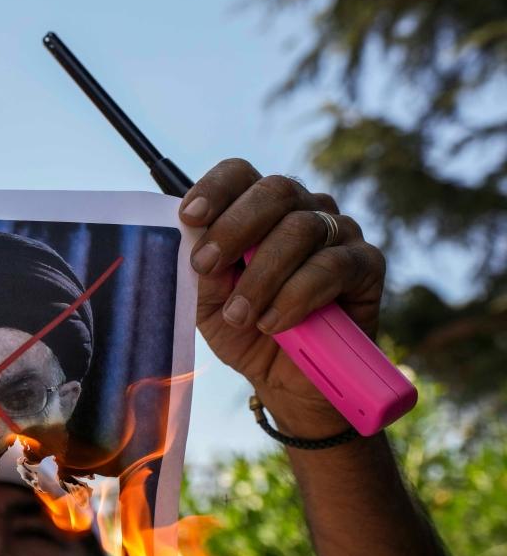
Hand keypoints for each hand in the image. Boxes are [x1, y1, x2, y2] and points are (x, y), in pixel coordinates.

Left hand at [179, 159, 385, 437]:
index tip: (189, 217)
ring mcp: (338, 232)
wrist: (286, 380)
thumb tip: (193, 241)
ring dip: (261, 274)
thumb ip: (200, 271)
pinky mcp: (366, 264)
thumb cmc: (243, 329)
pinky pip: (332, 266)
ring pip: (301, 229)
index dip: (215, 188)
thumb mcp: (207, 302)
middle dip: (233, 227)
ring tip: (240, 315)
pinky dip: (295, 296)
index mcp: (258, 209)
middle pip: (274, 190)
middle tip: (206, 266)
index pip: (240, 174)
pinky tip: (272, 324)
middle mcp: (301, 209)